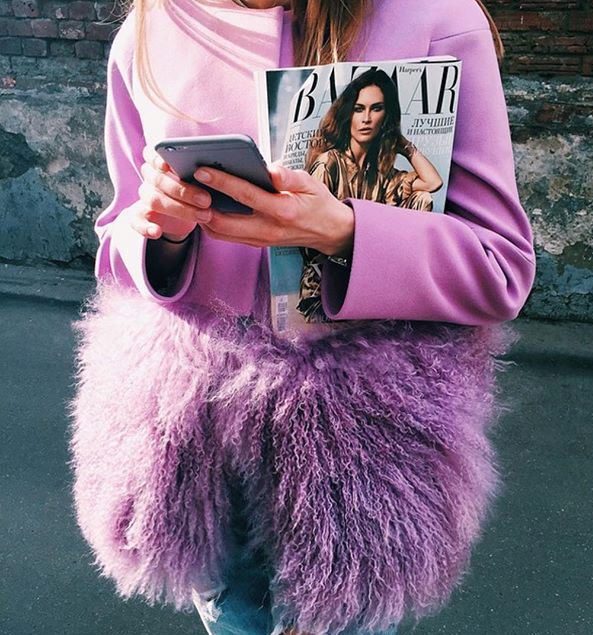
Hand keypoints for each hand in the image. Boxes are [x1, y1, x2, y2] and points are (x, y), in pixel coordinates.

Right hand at [131, 145, 213, 240]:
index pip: (154, 154)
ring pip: (154, 200)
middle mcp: (150, 177)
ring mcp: (146, 196)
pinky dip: (146, 227)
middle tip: (207, 200)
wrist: (186, 211)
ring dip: (178, 209)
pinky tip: (157, 232)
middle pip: (159, 180)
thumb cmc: (200, 187)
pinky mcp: (141, 216)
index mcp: (161, 160)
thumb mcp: (206, 177)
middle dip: (183, 191)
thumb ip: (210, 169)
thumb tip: (232, 164)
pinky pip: (137, 221)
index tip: (168, 164)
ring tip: (203, 216)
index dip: (159, 158)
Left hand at [193, 164, 353, 255]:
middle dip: (201, 204)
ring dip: (202, 216)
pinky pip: (226, 236)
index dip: (221, 182)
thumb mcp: (310, 183)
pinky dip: (211, 223)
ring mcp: (261, 239)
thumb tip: (271, 170)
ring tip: (191, 195)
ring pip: (220, 233)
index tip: (202, 170)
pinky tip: (205, 205)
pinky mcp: (256, 243)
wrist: (329, 232)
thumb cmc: (317, 203)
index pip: (245, 195)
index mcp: (283, 210)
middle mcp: (268, 229)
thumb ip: (290, 177)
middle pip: (223, 222)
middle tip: (187, 185)